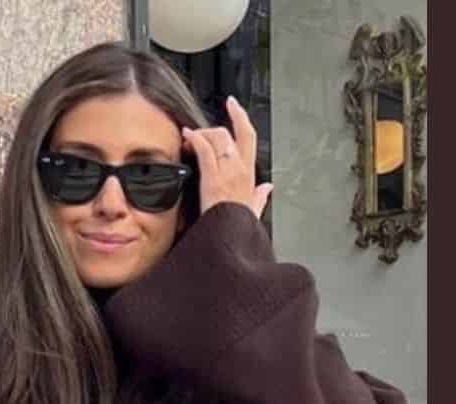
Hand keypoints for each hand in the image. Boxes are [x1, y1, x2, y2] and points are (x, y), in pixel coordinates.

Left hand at [181, 95, 272, 220]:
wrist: (230, 244)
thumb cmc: (237, 231)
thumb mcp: (254, 213)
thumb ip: (260, 198)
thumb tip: (269, 188)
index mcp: (249, 176)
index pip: (249, 137)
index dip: (241, 118)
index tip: (233, 106)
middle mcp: (241, 170)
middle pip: (232, 133)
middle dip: (214, 126)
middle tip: (199, 128)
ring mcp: (228, 172)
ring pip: (218, 137)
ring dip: (201, 135)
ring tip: (189, 141)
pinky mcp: (214, 177)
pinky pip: (205, 148)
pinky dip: (194, 139)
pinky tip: (186, 137)